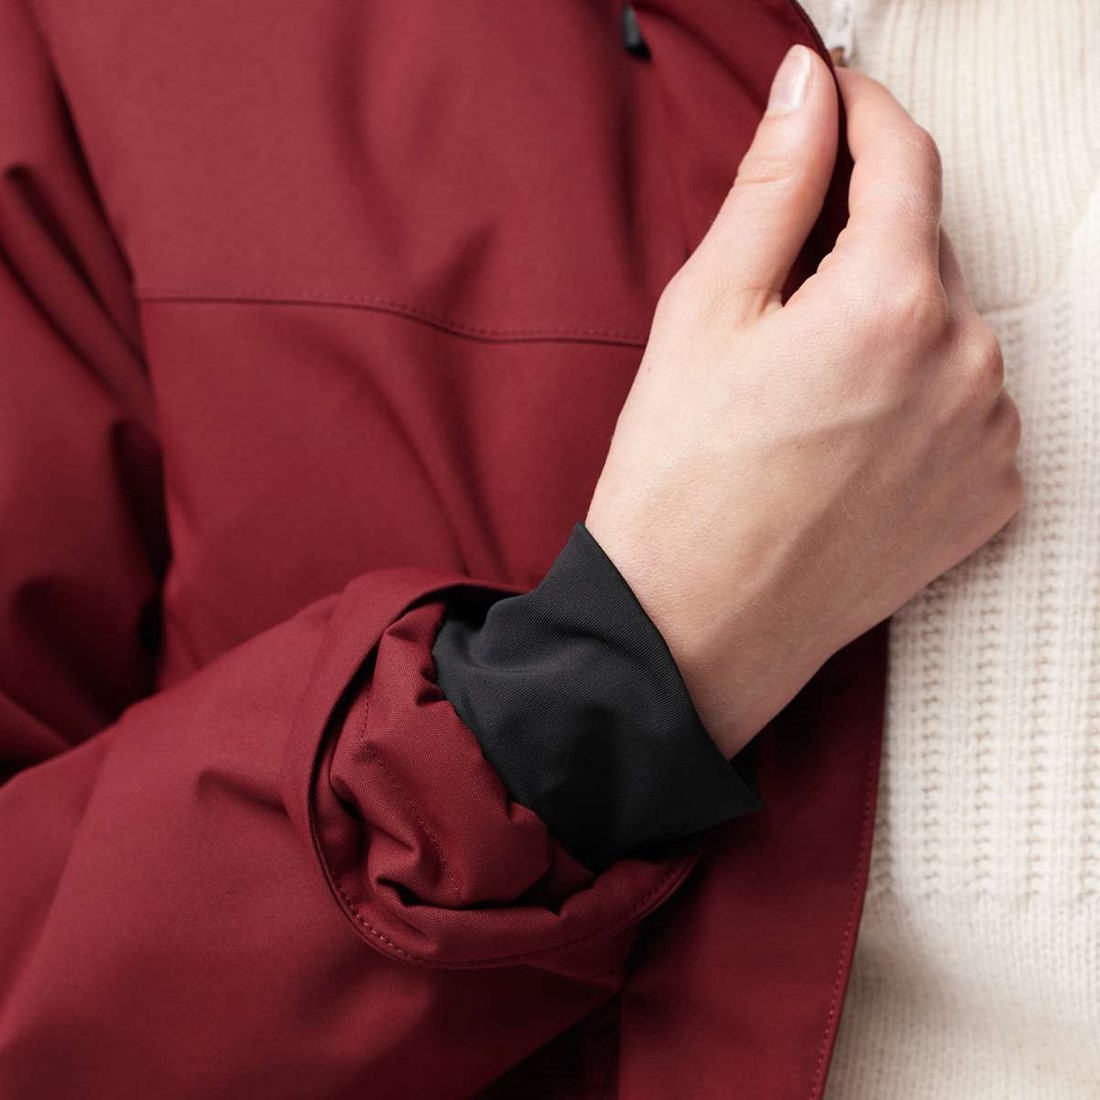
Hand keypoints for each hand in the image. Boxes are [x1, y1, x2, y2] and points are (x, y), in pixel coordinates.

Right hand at [585, 46, 1022, 758]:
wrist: (694, 629)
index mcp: (889, 299)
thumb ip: (773, 186)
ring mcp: (987, 436)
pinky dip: (920, 395)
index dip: (863, 113)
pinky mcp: (989, 498)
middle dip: (861, 243)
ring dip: (890, 324)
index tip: (833, 101)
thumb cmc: (681, 479)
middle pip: (925, 248)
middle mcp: (965, 360)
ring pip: (949, 328)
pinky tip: (850, 436)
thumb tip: (805, 91)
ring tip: (806, 389)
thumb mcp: (705, 314)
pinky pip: (969, 405)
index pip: (904, 157)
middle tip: (778, 295)